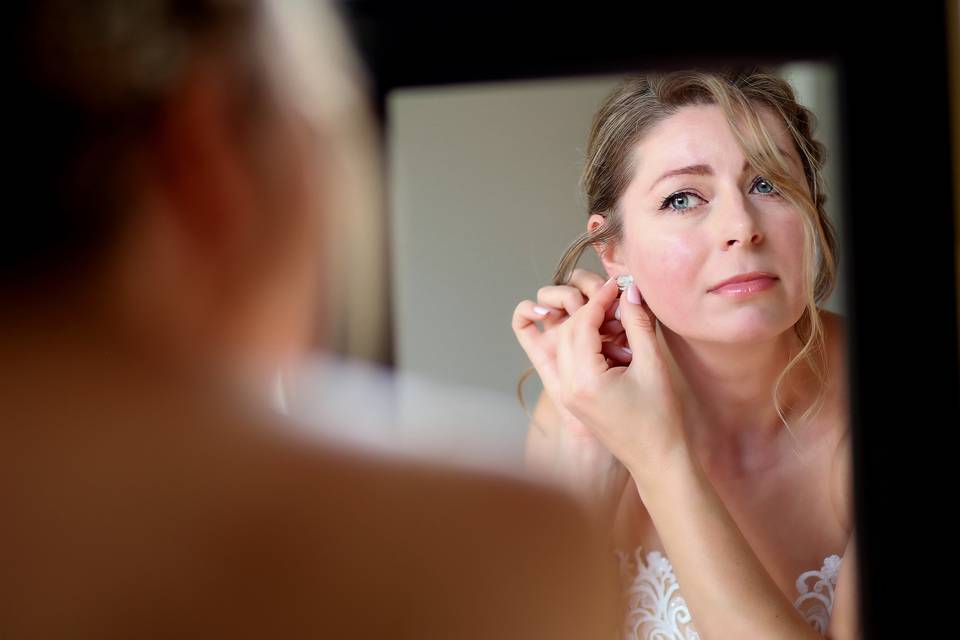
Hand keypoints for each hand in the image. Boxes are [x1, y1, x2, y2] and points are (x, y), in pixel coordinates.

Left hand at [554, 275, 686, 475]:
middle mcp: (568, 387)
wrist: (656, 459)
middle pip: (568, 331)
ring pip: (566, 344)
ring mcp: (567, 394)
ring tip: (620, 323)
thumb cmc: (660, 418)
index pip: (582, 324)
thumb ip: (638, 324)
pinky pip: (571, 360)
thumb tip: (630, 291)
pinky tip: (613, 342)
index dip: (600, 300)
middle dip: (591, 311)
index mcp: (584, 381)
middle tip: (619, 301)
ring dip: (589, 328)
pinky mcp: (573, 398)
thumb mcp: (652, 366)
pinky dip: (588, 345)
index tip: (618, 285)